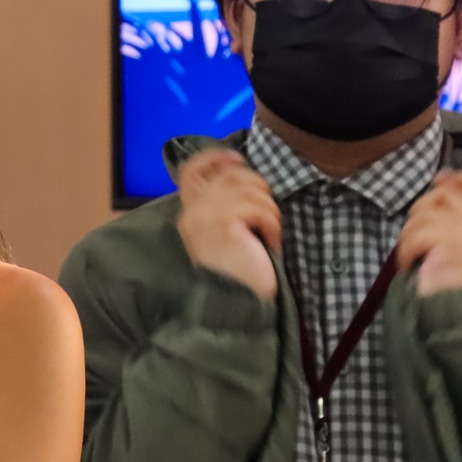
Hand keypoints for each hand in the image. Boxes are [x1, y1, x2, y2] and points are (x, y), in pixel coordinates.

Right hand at [175, 150, 279, 298]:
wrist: (238, 303)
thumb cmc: (238, 271)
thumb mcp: (226, 230)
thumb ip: (225, 203)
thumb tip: (241, 172)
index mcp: (189, 214)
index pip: (191, 170)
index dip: (215, 158)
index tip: (237, 159)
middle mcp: (191, 212)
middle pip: (232, 176)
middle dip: (259, 190)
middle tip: (268, 219)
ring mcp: (206, 216)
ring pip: (250, 189)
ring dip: (270, 211)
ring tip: (270, 235)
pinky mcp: (225, 223)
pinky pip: (259, 208)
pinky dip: (272, 224)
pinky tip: (271, 243)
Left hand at [399, 170, 461, 295]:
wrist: (455, 310)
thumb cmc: (450, 283)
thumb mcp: (456, 249)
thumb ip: (452, 224)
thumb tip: (435, 194)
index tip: (441, 177)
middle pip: (446, 195)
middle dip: (421, 206)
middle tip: (413, 230)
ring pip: (424, 215)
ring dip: (408, 235)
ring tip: (410, 254)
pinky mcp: (447, 244)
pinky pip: (416, 235)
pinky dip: (405, 250)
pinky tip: (408, 264)